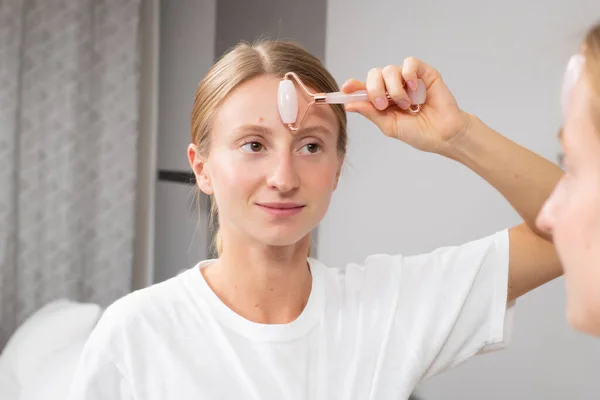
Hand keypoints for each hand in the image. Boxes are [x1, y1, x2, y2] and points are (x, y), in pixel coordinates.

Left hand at [343, 57, 470, 153]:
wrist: (443, 134)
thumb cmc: (419, 133)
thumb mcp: (389, 125)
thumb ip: (371, 113)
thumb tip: (350, 105)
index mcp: (384, 100)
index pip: (365, 88)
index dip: (354, 86)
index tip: (345, 89)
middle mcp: (394, 87)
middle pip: (375, 75)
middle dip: (374, 88)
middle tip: (382, 104)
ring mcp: (409, 79)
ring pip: (391, 70)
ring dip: (395, 89)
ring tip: (406, 104)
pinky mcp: (424, 73)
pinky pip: (410, 63)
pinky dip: (408, 74)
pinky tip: (414, 89)